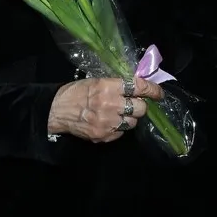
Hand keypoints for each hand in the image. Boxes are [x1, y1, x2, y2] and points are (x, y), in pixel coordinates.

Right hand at [47, 76, 163, 142]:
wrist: (57, 110)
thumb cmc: (75, 92)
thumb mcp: (96, 81)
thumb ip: (116, 85)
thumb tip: (136, 87)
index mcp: (108, 86)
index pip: (138, 87)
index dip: (152, 90)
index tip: (159, 93)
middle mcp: (111, 104)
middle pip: (140, 108)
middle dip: (140, 106)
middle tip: (134, 104)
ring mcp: (108, 122)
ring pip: (133, 123)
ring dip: (129, 118)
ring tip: (117, 114)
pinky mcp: (104, 136)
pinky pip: (121, 133)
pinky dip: (118, 128)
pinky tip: (108, 123)